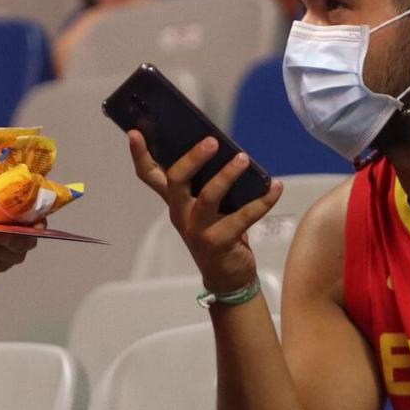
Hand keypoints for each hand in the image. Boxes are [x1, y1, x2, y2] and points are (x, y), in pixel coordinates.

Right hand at [128, 131, 282, 295]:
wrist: (228, 277)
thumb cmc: (218, 232)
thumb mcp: (205, 208)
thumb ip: (206, 184)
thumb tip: (227, 148)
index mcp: (175, 201)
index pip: (149, 176)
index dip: (140, 154)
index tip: (134, 132)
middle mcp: (181, 214)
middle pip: (176, 181)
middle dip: (192, 158)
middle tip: (212, 140)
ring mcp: (198, 230)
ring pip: (208, 197)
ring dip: (227, 175)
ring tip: (244, 158)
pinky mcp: (219, 242)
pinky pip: (243, 217)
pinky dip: (262, 201)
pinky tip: (276, 187)